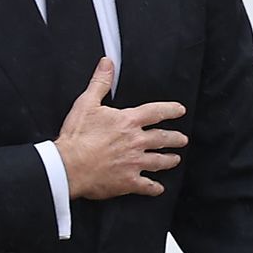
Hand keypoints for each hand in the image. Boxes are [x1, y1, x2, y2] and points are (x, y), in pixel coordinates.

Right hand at [54, 58, 186, 199]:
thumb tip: (107, 63)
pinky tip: (158, 188)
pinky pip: (147, 186)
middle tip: (182, 139)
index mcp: (128, 122)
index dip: (170, 110)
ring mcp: (134, 163)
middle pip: (162, 138)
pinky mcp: (128, 182)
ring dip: (169, 160)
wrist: (69, 166)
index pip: (156, 112)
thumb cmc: (77, 136)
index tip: (180, 110)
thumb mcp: (87, 103)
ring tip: (175, 159)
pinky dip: (154, 188)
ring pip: (159, 161)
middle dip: (175, 138)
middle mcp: (136, 142)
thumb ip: (100, 83)